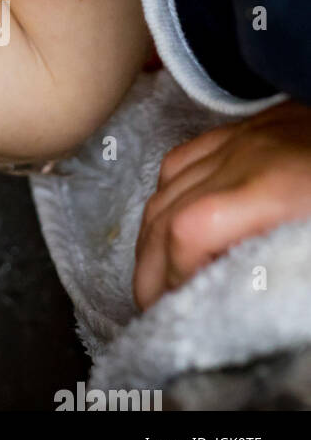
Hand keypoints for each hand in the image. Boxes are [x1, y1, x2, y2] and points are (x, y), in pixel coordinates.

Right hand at [133, 100, 310, 308]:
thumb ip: (289, 261)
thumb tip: (255, 299)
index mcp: (272, 190)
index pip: (190, 232)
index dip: (173, 274)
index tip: (178, 308)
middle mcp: (241, 162)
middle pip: (166, 213)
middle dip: (150, 265)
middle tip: (150, 306)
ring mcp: (236, 141)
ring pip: (165, 189)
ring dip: (151, 235)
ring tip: (154, 272)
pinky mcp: (239, 131)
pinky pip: (181, 161)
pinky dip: (165, 195)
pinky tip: (168, 218)